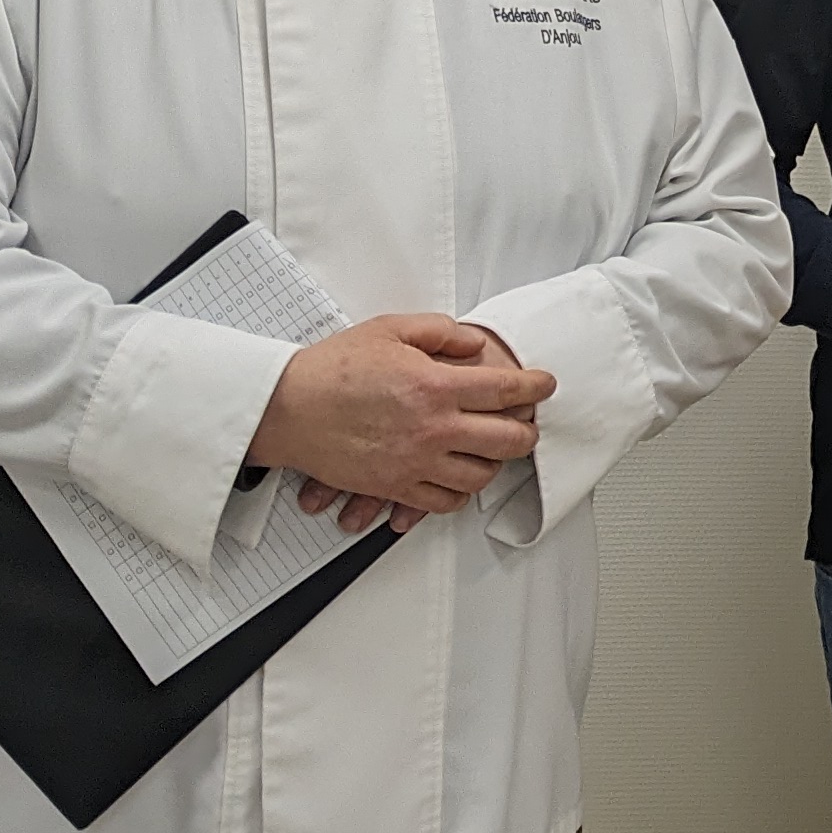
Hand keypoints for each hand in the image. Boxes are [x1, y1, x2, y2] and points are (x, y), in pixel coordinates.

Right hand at [251, 315, 554, 535]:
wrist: (287, 408)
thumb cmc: (331, 369)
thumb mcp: (390, 329)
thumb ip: (440, 332)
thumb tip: (474, 343)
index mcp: (435, 386)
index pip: (506, 390)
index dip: (535, 386)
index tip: (545, 385)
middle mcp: (433, 428)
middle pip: (508, 440)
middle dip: (528, 432)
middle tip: (528, 424)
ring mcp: (415, 462)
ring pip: (481, 477)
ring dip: (496, 464)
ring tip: (493, 452)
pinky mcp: (395, 486)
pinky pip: (444, 503)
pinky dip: (460, 494)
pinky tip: (460, 479)